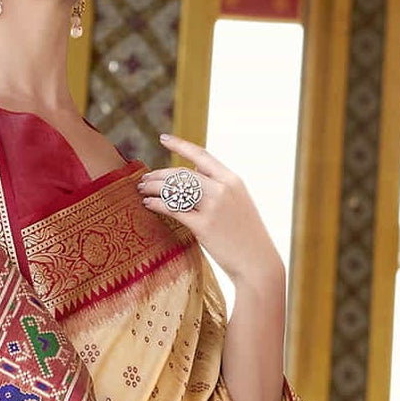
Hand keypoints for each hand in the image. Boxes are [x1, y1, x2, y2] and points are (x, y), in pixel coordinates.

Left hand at [138, 135, 282, 288]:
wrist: (257, 262)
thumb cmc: (246, 236)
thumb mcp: (238, 203)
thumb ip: (218, 188)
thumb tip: (193, 176)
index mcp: (232, 179)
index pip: (201, 155)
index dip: (180, 145)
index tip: (163, 138)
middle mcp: (222, 188)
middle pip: (182, 174)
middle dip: (159, 174)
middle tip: (144, 179)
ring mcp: (213, 207)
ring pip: (175, 189)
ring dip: (154, 187)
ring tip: (142, 190)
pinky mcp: (204, 226)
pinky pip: (173, 209)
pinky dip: (157, 204)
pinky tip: (148, 205)